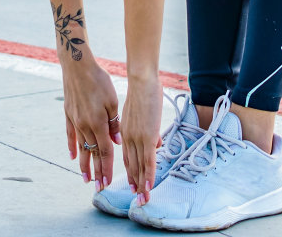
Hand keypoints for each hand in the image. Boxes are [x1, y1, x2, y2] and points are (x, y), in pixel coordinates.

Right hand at [61, 57, 120, 190]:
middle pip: (92, 154)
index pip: (105, 151)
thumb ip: (115, 123)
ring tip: (85, 178)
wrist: (77, 66)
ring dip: (84, 164)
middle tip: (98, 188)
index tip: (109, 182)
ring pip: (81, 147)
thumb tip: (117, 141)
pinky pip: (70, 135)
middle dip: (96, 172)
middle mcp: (85, 126)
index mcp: (98, 123)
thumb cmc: (98, 81)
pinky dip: (71, 147)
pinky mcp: (69, 115)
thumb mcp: (112, 100)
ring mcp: (75, 121)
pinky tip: (72, 156)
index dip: (108, 168)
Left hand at [120, 77, 161, 203]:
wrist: (141, 82)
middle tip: (137, 198)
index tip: (133, 184)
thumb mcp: (140, 114)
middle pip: (132, 165)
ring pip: (139, 166)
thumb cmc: (143, 93)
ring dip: (141, 184)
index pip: (128, 157)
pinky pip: (147, 160)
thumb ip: (146, 130)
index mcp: (125, 133)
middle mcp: (128, 138)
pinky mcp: (147, 137)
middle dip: (135, 183)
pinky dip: (148, 175)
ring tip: (143, 199)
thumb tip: (156, 143)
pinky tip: (148, 186)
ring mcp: (137, 139)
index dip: (131, 172)